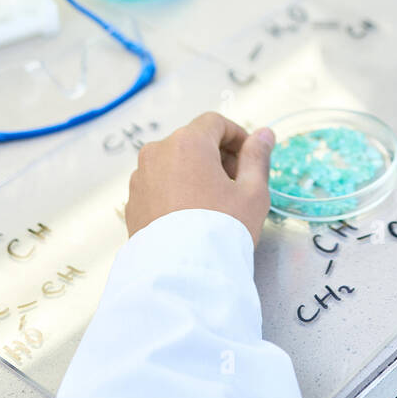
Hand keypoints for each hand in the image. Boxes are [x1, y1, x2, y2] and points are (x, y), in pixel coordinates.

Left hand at [126, 112, 274, 245]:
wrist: (182, 274)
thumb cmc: (222, 228)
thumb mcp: (253, 192)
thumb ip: (258, 157)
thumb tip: (264, 134)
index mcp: (187, 142)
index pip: (215, 123)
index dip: (237, 136)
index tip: (250, 158)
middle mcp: (157, 153)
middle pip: (193, 141)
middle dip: (217, 156)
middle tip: (237, 185)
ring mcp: (140, 178)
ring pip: (174, 163)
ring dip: (195, 173)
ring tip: (214, 204)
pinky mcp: (132, 202)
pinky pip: (159, 185)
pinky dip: (176, 190)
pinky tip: (191, 216)